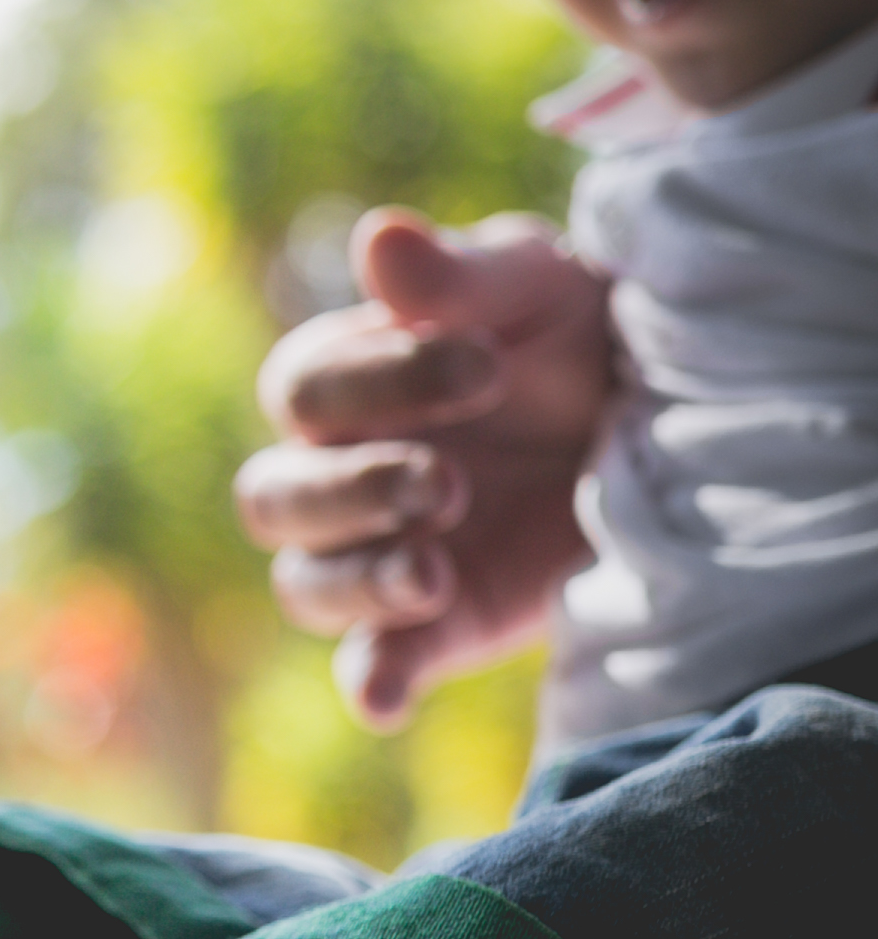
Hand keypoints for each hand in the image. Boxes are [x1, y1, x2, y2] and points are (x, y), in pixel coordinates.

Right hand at [234, 209, 612, 726]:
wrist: (665, 417)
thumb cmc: (576, 331)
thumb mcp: (535, 286)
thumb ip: (457, 277)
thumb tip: (376, 239)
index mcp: (343, 383)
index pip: (305, 392)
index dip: (383, 382)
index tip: (489, 366)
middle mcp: (340, 475)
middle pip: (274, 500)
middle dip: (355, 491)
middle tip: (450, 481)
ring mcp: (381, 555)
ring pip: (306, 587)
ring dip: (360, 580)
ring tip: (434, 571)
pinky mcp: (438, 628)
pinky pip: (373, 668)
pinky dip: (373, 683)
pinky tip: (388, 699)